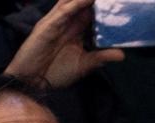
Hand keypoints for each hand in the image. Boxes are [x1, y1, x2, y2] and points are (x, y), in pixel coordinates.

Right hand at [5, 0, 122, 88]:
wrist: (32, 81)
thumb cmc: (55, 72)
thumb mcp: (84, 65)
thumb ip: (101, 57)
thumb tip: (122, 54)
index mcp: (76, 30)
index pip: (91, 12)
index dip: (102, 7)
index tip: (118, 3)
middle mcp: (66, 22)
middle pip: (81, 3)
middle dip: (94, 0)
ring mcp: (56, 22)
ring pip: (71, 2)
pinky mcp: (47, 26)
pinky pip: (62, 12)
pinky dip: (74, 4)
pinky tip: (87, 0)